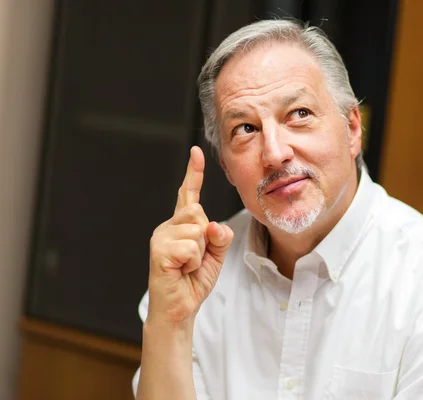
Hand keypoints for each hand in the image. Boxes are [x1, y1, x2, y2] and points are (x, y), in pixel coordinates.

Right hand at [147, 146, 233, 326]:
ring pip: (197, 230)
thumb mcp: (216, 255)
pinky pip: (191, 247)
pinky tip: (181, 271)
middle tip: (195, 259)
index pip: (189, 194)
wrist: (180, 308)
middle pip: (199, 213)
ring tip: (188, 266)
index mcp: (182, 225)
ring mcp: (161, 237)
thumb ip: (220, 237)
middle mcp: (168, 226)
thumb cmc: (194, 280)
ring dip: (201, 253)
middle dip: (207, 239)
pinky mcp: (159, 250)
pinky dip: (193, 262)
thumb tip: (214, 225)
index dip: (194, 173)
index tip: (196, 152)